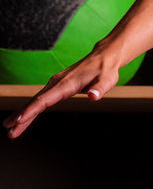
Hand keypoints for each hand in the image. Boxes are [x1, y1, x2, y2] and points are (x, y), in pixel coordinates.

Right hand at [3, 47, 119, 139]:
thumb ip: (99, 89)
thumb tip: (93, 96)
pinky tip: (24, 118)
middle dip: (21, 116)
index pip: (45, 100)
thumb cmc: (105, 70)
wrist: (103, 57)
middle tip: (9, 130)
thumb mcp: (107, 80)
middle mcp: (56, 83)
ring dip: (23, 114)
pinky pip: (41, 99)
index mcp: (66, 84)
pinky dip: (31, 109)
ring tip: (10, 128)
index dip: (31, 111)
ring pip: (36, 101)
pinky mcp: (56, 85)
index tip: (19, 120)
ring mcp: (55, 84)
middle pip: (35, 102)